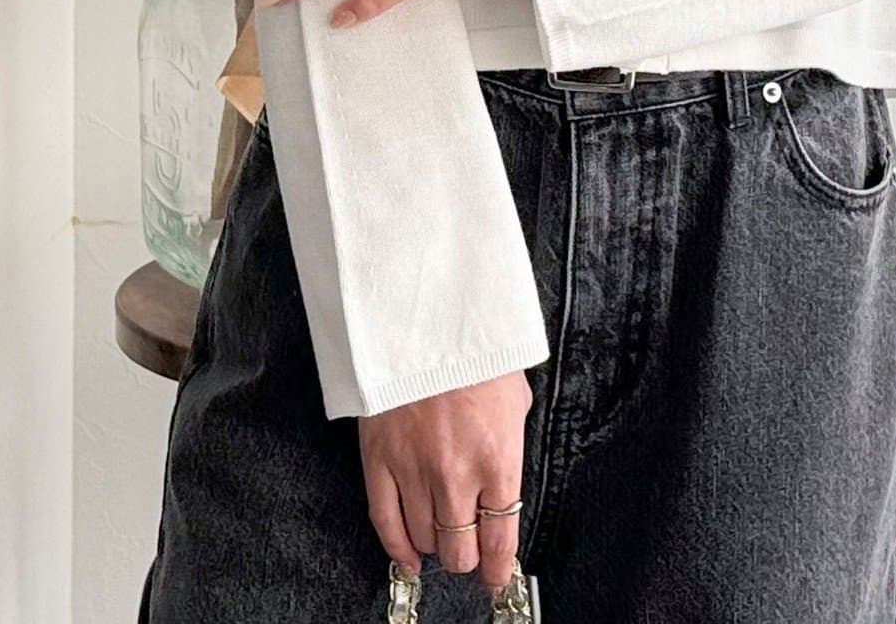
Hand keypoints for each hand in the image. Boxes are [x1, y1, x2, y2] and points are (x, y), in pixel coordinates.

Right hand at [359, 369, 532, 593]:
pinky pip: (385, 521)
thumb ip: (508, 444)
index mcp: (498, 458)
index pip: (499, 538)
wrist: (429, 318)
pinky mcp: (381, 460)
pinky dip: (396, 547)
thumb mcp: (515, 397)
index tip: (496, 576)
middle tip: (468, 552)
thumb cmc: (475, 350)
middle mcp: (457, 474)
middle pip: (460, 549)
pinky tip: (406, 555)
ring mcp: (415, 470)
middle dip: (467, 558)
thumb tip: (503, 477)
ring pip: (424, 539)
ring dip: (434, 545)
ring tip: (440, 536)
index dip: (498, 568)